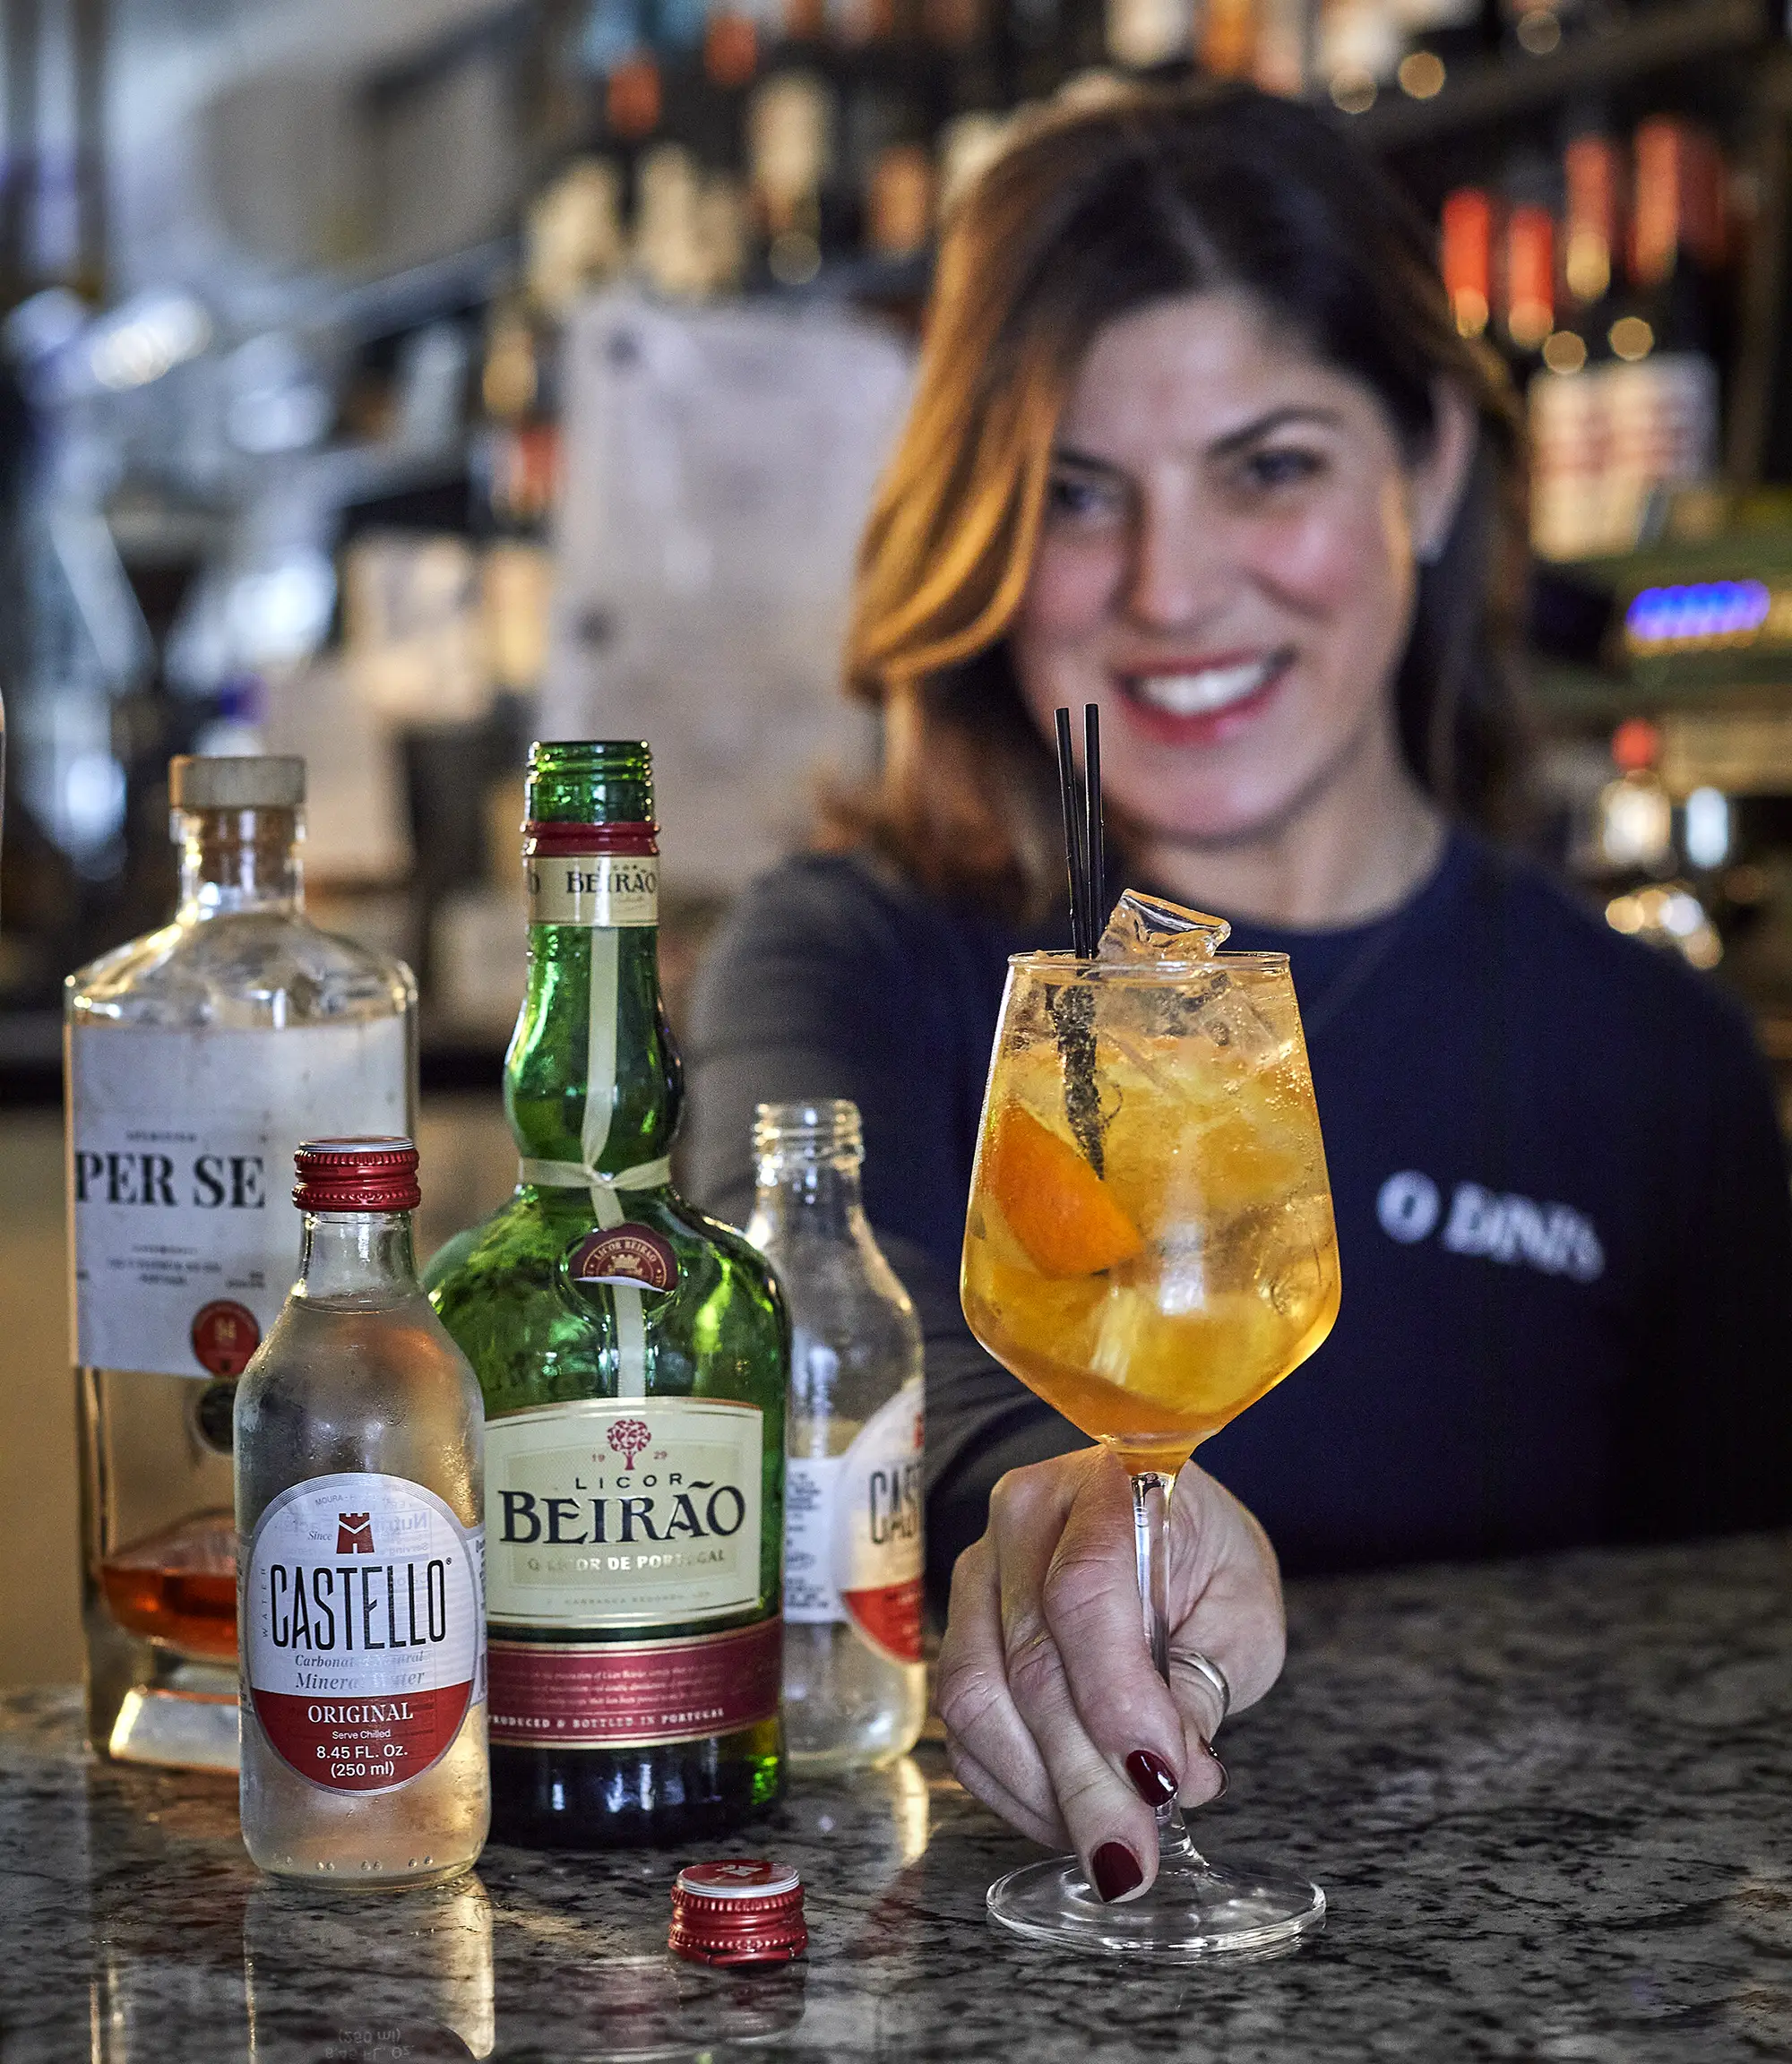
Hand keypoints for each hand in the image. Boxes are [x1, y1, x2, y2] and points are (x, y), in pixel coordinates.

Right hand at [935, 1445, 1284, 1900]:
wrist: (1155, 1525)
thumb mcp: (1241, 1609)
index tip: (1165, 1780)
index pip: (1082, 1594)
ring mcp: (976, 1573)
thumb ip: (1205, 1680)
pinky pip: (960, 1727)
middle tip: (1131, 1859)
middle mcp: (1021, 1519)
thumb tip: (1173, 1776)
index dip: (1117, 1698)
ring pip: (977, 1700)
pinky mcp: (956, 1630)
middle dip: (1083, 1777)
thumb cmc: (1203, 1559)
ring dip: (1042, 1793)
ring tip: (1109, 1848)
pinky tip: (1066, 1819)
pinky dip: (1012, 1790)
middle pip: (1028, 1662)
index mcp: (1101, 1486)